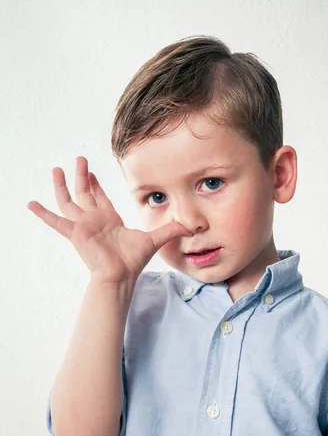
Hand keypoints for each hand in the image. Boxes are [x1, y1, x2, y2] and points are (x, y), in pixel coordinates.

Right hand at [27, 156, 191, 284]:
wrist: (120, 275)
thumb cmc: (133, 260)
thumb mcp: (154, 239)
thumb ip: (170, 229)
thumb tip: (190, 226)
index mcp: (110, 219)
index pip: (100, 197)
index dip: (96, 184)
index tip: (90, 172)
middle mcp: (94, 219)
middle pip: (84, 193)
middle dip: (81, 176)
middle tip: (78, 160)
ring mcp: (83, 225)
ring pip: (68, 200)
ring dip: (62, 185)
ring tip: (56, 169)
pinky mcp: (74, 232)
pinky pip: (55, 221)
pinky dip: (43, 213)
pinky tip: (30, 204)